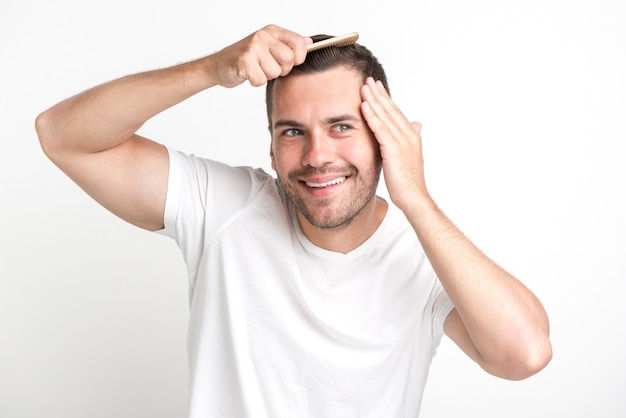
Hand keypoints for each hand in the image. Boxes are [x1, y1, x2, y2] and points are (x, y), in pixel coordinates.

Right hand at [208, 25, 310, 87]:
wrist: (218, 66)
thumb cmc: (245, 59)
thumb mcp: (268, 46)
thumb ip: (288, 44)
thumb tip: (309, 42)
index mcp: (271, 31)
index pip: (299, 43)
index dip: (299, 57)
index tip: (290, 62)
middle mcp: (263, 36)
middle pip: (289, 59)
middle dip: (281, 69)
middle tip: (267, 67)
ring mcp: (253, 47)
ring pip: (276, 72)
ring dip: (266, 76)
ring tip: (256, 69)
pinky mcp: (245, 61)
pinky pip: (261, 80)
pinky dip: (255, 82)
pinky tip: (248, 74)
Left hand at [360, 77, 428, 210]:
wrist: (414, 197)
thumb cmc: (409, 181)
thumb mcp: (410, 156)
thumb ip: (411, 138)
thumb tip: (417, 124)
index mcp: (412, 136)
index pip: (396, 112)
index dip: (385, 99)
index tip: (376, 87)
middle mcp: (409, 135)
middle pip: (390, 110)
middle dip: (378, 94)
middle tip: (368, 80)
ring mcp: (402, 141)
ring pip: (385, 116)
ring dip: (373, 100)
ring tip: (364, 87)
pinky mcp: (393, 149)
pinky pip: (380, 129)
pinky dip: (372, 116)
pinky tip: (364, 106)